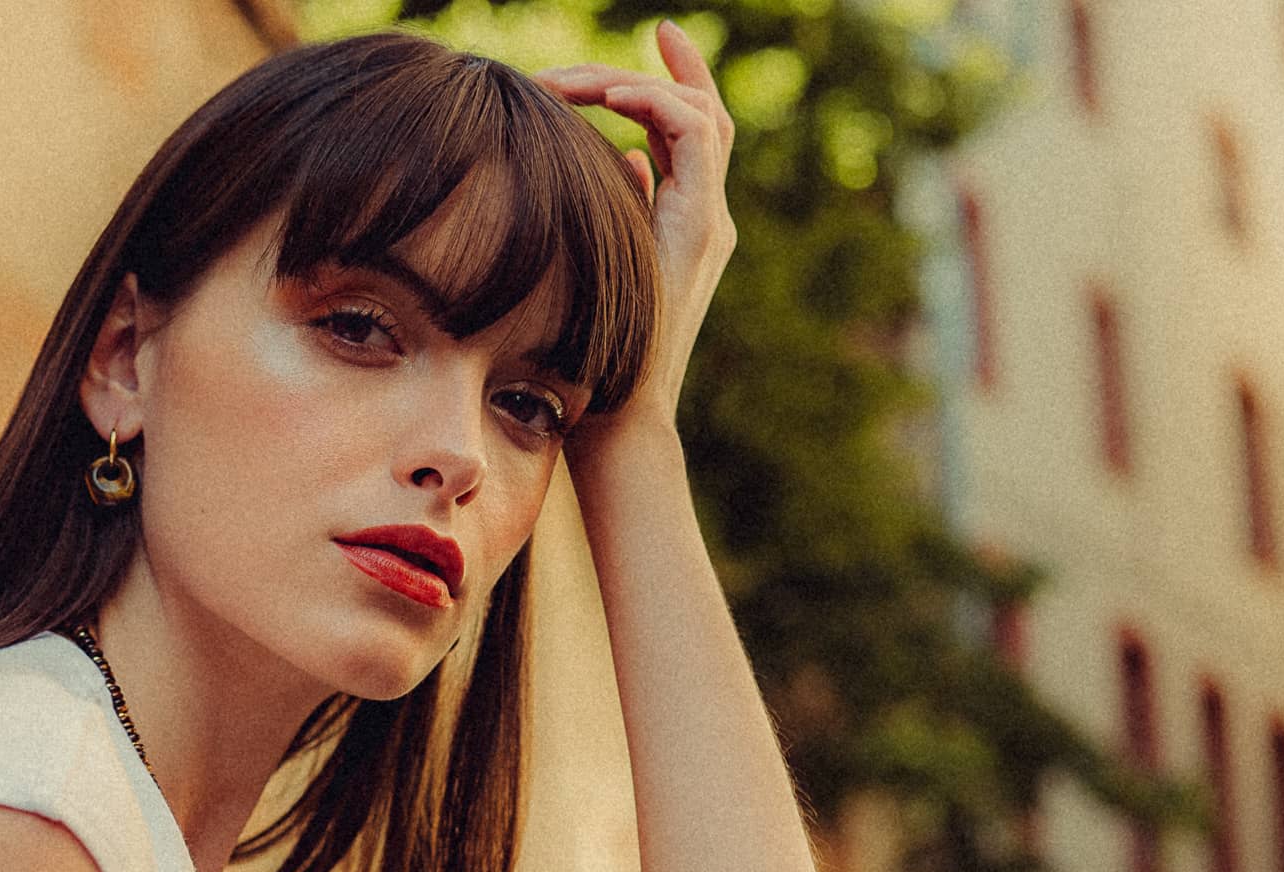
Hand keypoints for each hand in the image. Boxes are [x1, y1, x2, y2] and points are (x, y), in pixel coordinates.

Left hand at [534, 19, 737, 436]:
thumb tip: (616, 162)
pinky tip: (606, 99)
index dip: (671, 79)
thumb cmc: (594, 364)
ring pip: (697, 117)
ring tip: (576, 79)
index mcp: (683, 225)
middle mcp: (704, 219)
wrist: (621, 420)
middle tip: (622, 39)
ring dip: (636, 85)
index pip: (688, 133)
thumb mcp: (595, 275)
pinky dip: (654, 105)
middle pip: (701, 114)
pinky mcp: (699, 231)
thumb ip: (616, 215)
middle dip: (664, 66)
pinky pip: (690, 139)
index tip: (653, 34)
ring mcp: (707, 224)